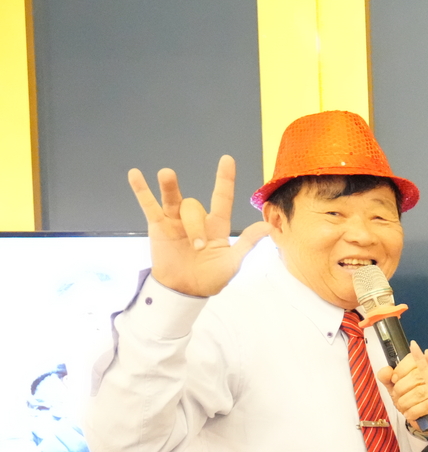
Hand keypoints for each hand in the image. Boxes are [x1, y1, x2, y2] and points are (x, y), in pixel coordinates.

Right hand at [126, 155, 271, 298]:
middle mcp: (196, 220)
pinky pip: (149, 205)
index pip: (222, 198)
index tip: (227, 160)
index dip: (224, 179)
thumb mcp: (233, 263)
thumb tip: (268, 227)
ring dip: (170, 187)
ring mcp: (175, 221)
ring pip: (173, 199)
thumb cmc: (211, 278)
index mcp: (216, 226)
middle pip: (194, 207)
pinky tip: (135, 174)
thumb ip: (247, 243)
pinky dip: (141, 190)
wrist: (185, 291)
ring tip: (167, 174)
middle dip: (194, 226)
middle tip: (196, 246)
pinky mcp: (157, 226)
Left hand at [376, 349, 427, 422]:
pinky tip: (409, 414)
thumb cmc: (410, 398)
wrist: (424, 416)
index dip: (399, 371)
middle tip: (397, 396)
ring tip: (402, 406)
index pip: (412, 360)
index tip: (395, 380)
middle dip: (400, 389)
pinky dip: (413, 411)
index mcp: (423, 364)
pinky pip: (425, 406)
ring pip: (419, 392)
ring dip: (405, 402)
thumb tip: (386, 372)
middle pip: (415, 377)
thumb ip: (386, 377)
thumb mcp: (395, 386)